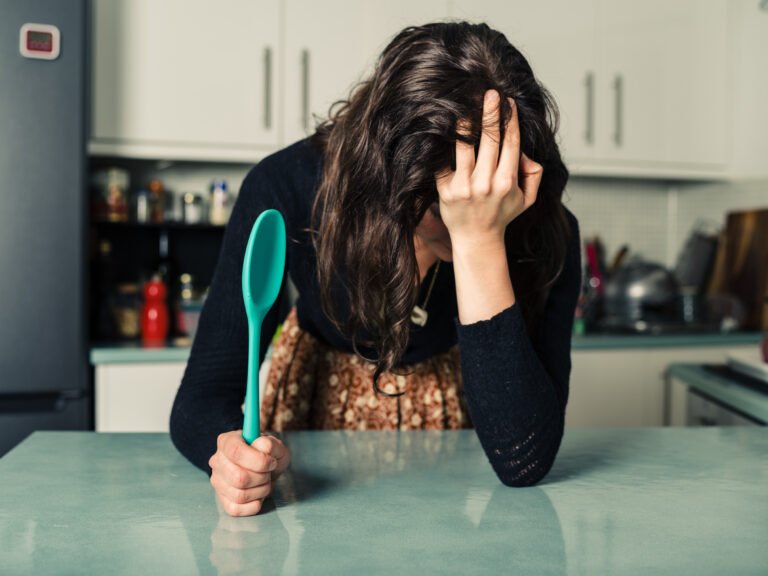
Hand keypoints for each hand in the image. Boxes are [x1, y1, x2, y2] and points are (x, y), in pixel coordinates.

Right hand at [209, 430, 290, 516]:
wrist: (268, 468)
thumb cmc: (269, 454)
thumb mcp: (275, 445)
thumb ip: (270, 444)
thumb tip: (263, 446)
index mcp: (227, 441)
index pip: (236, 452)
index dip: (258, 460)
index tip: (271, 462)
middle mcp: (217, 461)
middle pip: (238, 477)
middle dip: (262, 477)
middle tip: (268, 472)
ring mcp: (217, 482)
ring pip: (239, 495)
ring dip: (260, 491)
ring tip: (265, 482)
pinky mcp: (222, 500)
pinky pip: (237, 509)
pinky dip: (254, 504)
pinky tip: (258, 494)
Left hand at [435, 90, 542, 250]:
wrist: (476, 239)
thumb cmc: (501, 214)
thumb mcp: (527, 198)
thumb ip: (533, 174)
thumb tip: (524, 152)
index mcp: (508, 181)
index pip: (510, 143)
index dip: (510, 120)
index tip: (508, 102)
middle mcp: (486, 183)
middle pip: (489, 139)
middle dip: (490, 113)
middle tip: (490, 93)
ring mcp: (465, 186)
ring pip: (465, 146)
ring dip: (466, 123)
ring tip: (466, 104)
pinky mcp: (446, 190)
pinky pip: (445, 162)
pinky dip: (445, 144)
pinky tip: (445, 127)